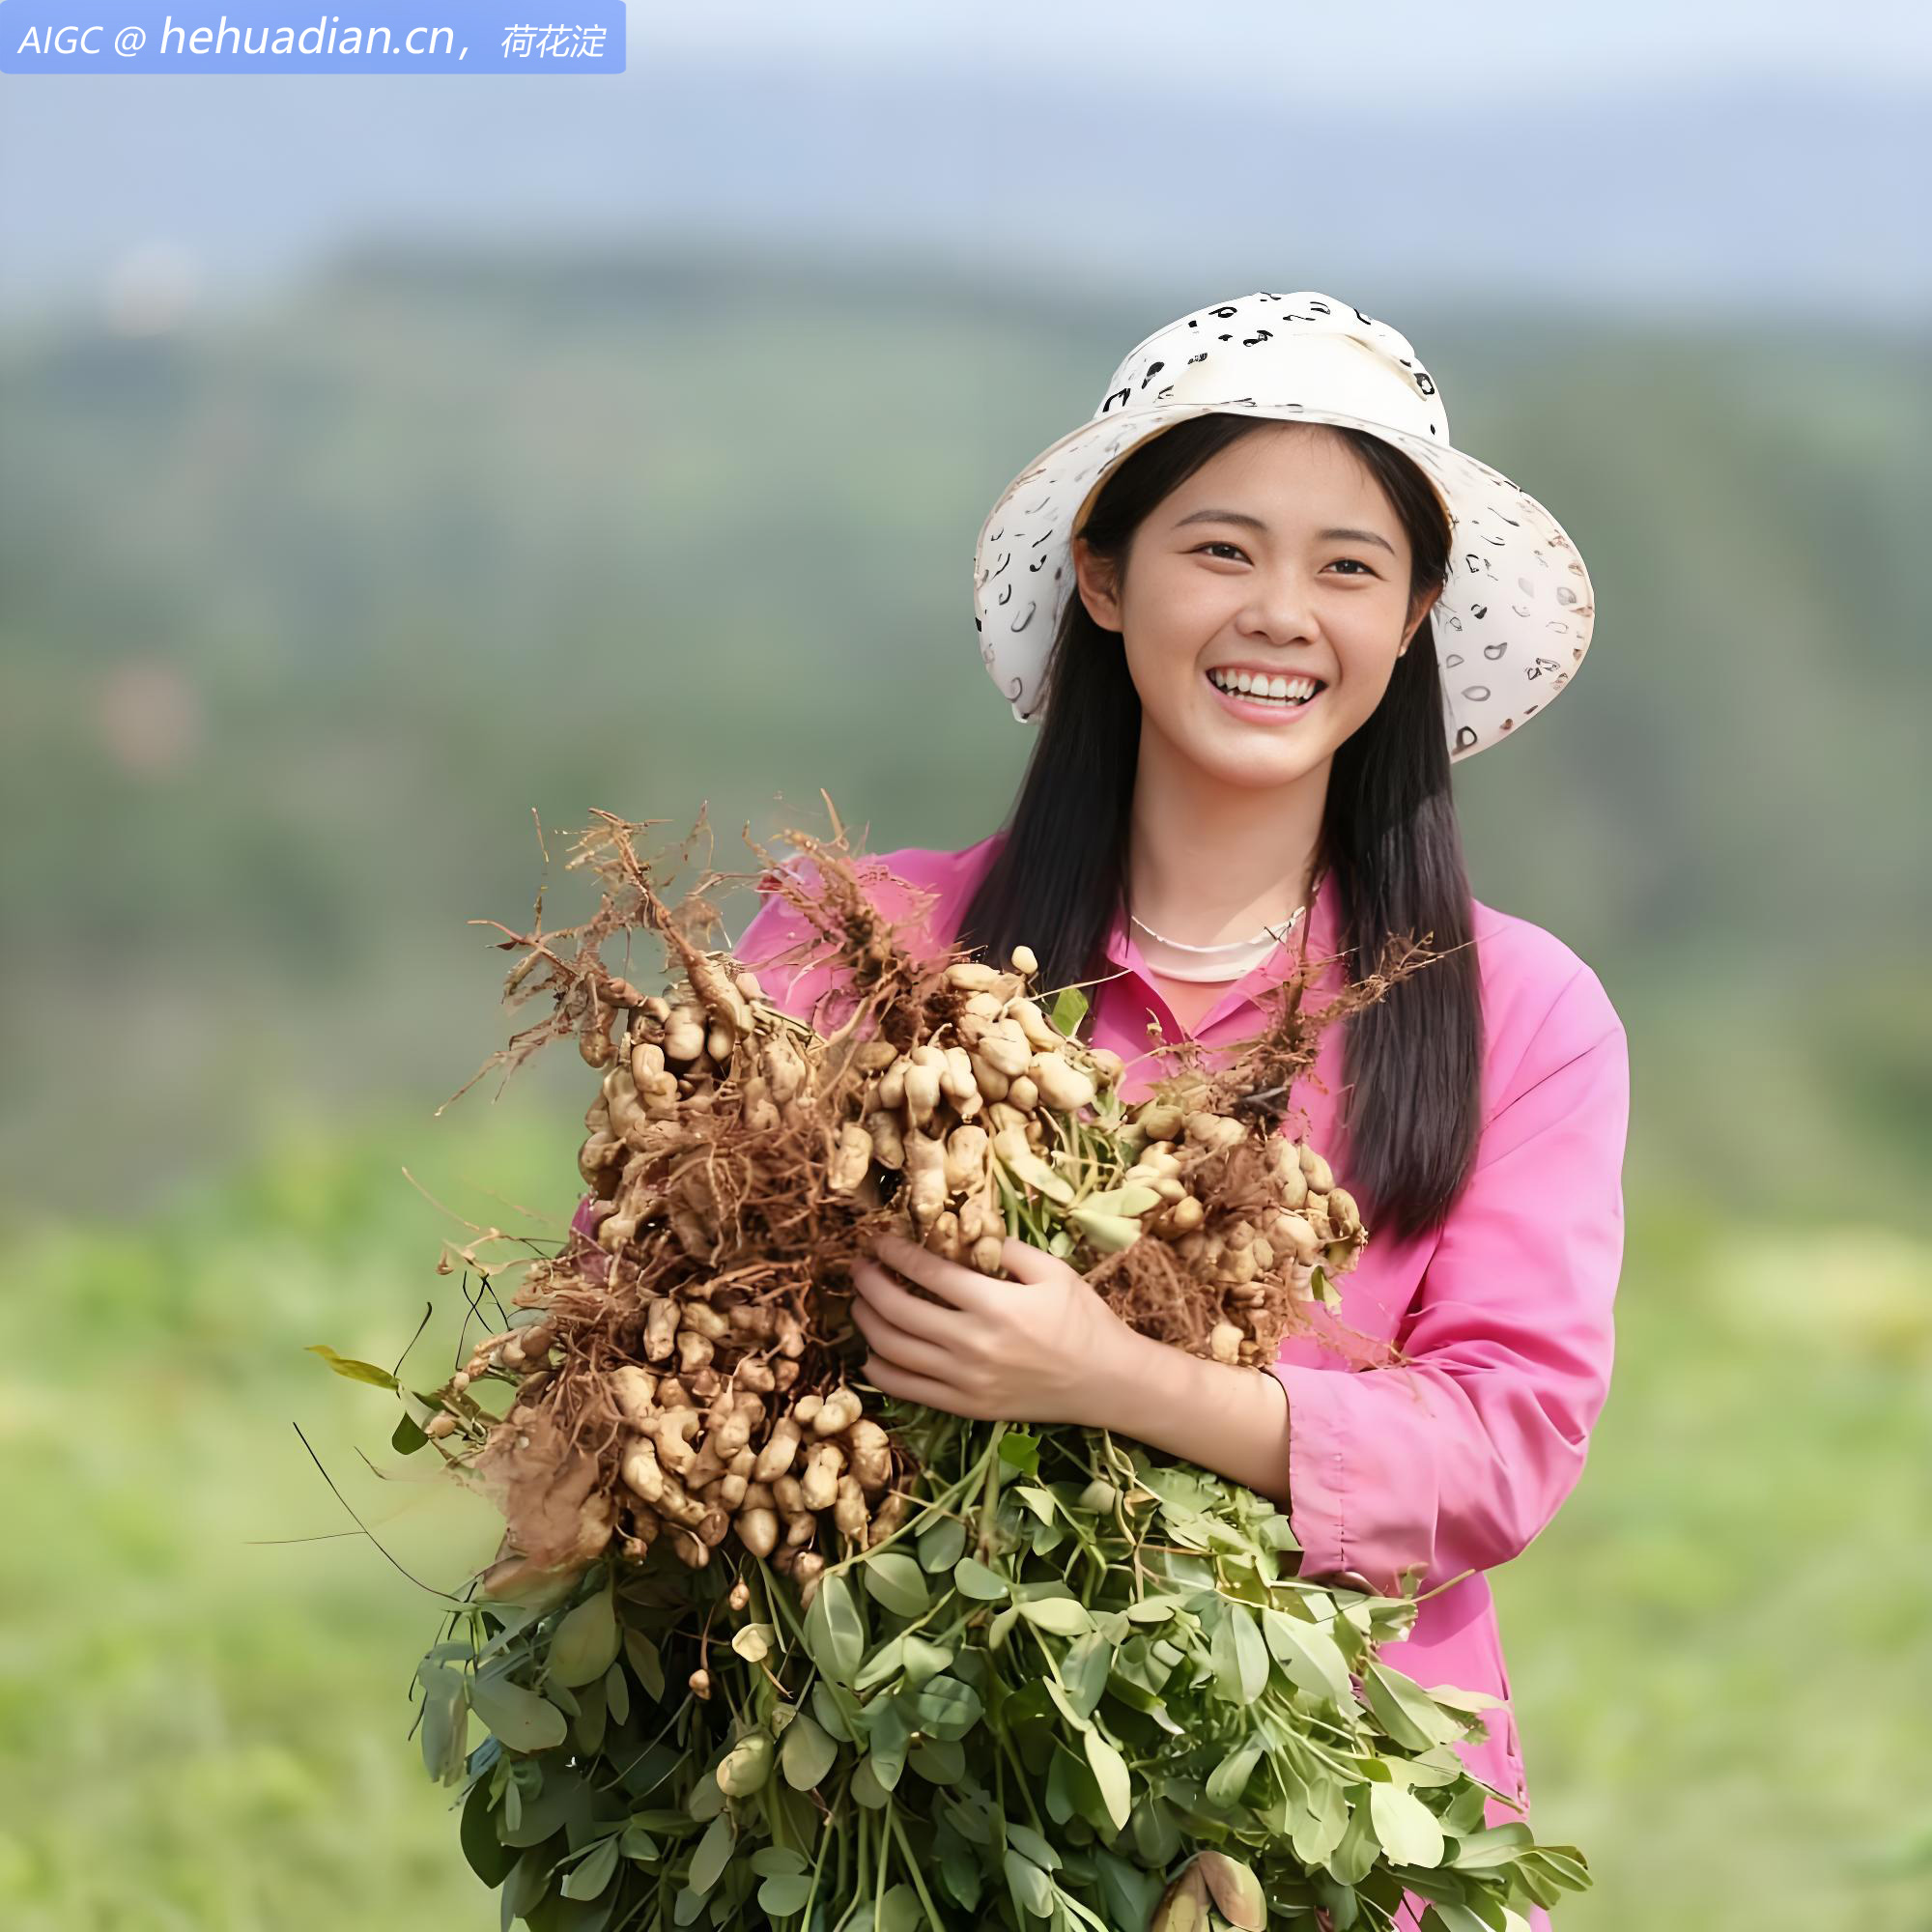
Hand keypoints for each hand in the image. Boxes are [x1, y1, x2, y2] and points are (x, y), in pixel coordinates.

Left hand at [848, 1229, 1143, 1428]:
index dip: (895, 1254)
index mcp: (995, 1305)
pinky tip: (872, 1352)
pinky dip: (881, 1370)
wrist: (1107, 1383)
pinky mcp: (967, 1407)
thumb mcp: (1054, 1272)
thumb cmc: (1084, 1321)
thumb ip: (1011, 1250)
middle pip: (899, 1312)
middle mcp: (973, 1344)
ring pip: (895, 1352)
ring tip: (860, 1304)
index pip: (927, 1274)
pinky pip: (909, 1390)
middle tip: (859, 1268)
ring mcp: (966, 1381)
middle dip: (869, 1285)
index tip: (878, 1241)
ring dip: (868, 1323)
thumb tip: (973, 1234)